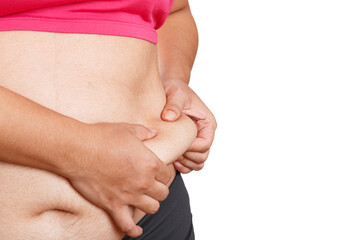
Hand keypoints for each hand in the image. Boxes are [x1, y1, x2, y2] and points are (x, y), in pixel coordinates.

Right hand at [65, 122, 170, 237]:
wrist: (78, 150)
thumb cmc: (102, 138)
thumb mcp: (128, 129)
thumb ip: (145, 132)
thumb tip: (153, 133)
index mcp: (150, 163)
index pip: (167, 175)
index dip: (163, 174)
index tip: (157, 174)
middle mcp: (144, 182)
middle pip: (163, 193)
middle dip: (159, 190)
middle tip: (152, 187)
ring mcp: (129, 195)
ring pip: (152, 208)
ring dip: (150, 205)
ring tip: (145, 201)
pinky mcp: (113, 205)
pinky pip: (127, 225)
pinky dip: (133, 230)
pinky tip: (136, 230)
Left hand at [161, 78, 216, 173]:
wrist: (170, 89)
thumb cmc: (175, 89)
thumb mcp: (176, 94)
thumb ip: (174, 105)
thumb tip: (168, 118)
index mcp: (207, 123)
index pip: (205, 144)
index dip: (191, 148)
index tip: (175, 144)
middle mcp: (205, 134)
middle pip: (202, 156)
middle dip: (187, 157)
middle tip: (171, 151)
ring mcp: (197, 141)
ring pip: (198, 162)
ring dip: (186, 163)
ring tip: (172, 156)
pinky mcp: (189, 145)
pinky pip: (190, 163)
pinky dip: (183, 166)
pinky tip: (172, 160)